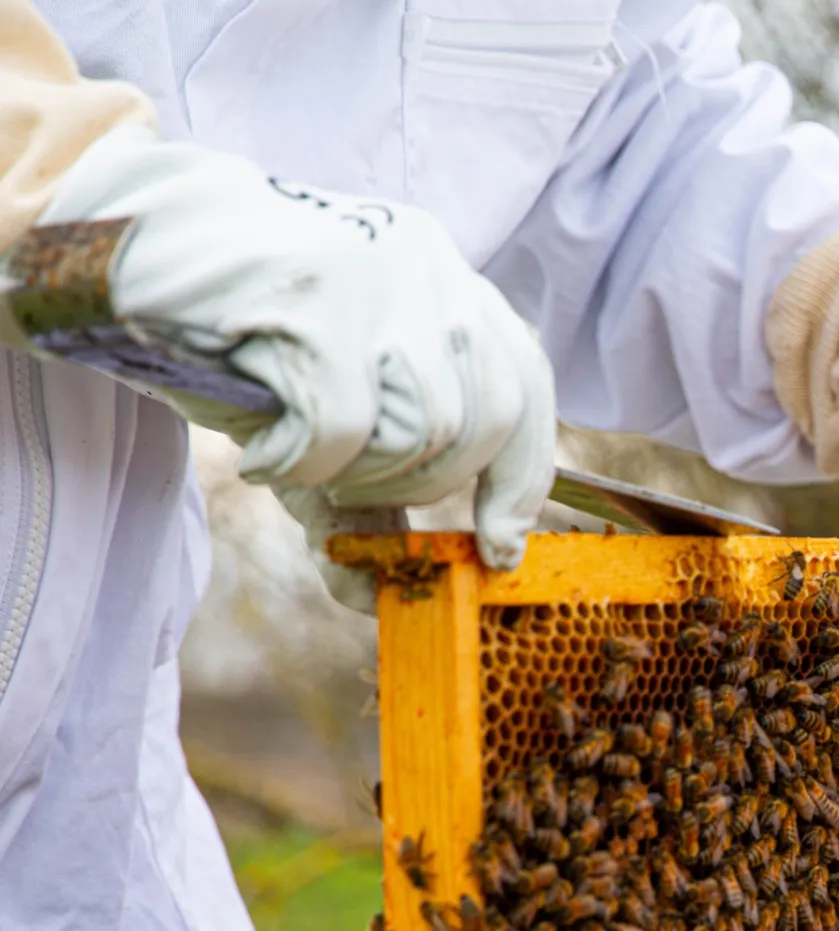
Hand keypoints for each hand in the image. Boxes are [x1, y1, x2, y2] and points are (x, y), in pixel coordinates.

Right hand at [40, 126, 555, 574]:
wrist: (127, 248)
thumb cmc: (234, 339)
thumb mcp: (322, 418)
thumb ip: (362, 496)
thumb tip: (372, 592)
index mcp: (451, 285)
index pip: (529, 387)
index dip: (524, 479)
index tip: (497, 545)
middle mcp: (432, 268)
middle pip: (485, 422)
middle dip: (420, 485)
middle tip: (344, 483)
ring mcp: (380, 275)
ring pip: (422, 429)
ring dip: (351, 471)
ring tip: (293, 447)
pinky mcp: (320, 294)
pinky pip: (346, 427)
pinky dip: (299, 461)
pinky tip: (261, 444)